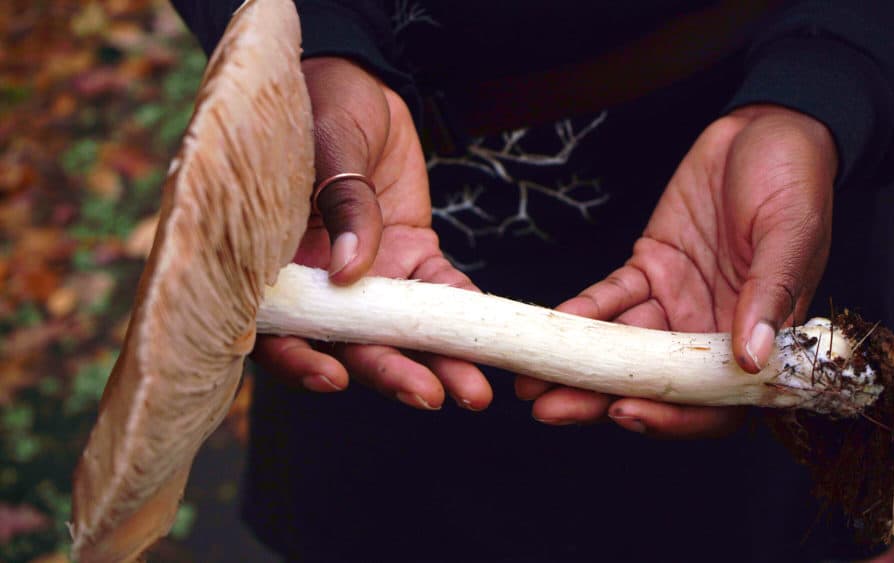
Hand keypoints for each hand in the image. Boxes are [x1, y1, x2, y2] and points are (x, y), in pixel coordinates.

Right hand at [252, 58, 491, 410]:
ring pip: (403, 330)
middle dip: (391, 373)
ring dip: (437, 360)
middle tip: (430, 396)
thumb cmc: (318, 106)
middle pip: (352, 343)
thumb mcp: (324, 145)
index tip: (334, 378)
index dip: (301, 361)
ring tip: (472, 391)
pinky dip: (466, 313)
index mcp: (277, 263)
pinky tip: (492, 334)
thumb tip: (348, 273)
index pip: (279, 329)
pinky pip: (443, 291)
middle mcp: (323, 282)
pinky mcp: (414, 256)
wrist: (360, 81)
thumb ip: (339, 206)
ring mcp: (372, 274)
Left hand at [516, 104, 836, 436]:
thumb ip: (770, 293)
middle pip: (655, 381)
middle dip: (601, 398)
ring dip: (579, 365)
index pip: (715, 398)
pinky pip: (612, 297)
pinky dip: (583, 311)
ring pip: (623, 347)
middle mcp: (712, 327)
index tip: (627, 413)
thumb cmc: (795, 178)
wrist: (765, 128)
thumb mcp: (791, 231)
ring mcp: (677, 300)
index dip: (674, 416)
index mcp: (757, 332)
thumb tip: (752, 359)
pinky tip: (553, 322)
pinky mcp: (651, 267)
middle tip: (549, 409)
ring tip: (531, 381)